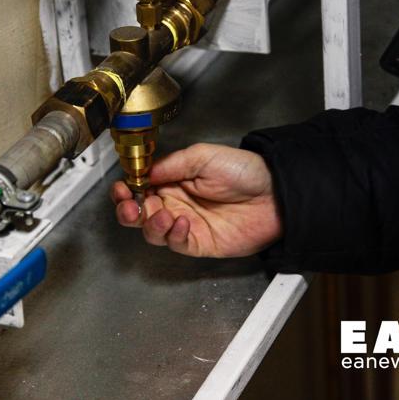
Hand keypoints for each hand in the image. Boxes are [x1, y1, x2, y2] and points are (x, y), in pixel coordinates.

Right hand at [110, 143, 281, 257]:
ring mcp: (186, 224)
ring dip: (150, 224)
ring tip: (162, 215)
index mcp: (173, 180)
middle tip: (128, 206)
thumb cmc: (244, 170)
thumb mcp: (203, 156)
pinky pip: (176, 243)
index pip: (140, 188)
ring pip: (153, 232)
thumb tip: (144, 173)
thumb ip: (171, 164)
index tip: (123, 187)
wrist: (275, 194)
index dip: (126, 189)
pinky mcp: (199, 242)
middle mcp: (176, 203)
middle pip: (139, 213)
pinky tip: (181, 222)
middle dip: (127, 211)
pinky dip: (173, 235)